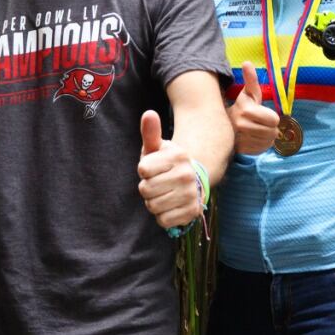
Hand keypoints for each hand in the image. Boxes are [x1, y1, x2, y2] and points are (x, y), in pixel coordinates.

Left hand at [136, 111, 202, 229]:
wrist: (191, 180)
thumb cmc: (165, 163)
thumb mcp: (157, 147)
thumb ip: (150, 132)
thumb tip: (148, 113)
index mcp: (178, 156)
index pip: (143, 170)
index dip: (144, 170)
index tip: (153, 168)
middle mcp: (187, 175)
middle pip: (146, 190)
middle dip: (147, 188)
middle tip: (159, 182)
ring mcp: (191, 194)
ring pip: (153, 206)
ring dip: (154, 202)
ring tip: (164, 193)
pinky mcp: (192, 212)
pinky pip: (163, 220)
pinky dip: (162, 216)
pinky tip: (170, 205)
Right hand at [228, 61, 279, 154]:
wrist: (225, 124)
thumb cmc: (242, 106)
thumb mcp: (248, 93)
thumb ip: (251, 79)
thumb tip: (246, 62)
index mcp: (246, 110)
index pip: (274, 120)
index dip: (272, 117)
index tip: (262, 114)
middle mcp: (242, 126)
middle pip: (273, 132)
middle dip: (270, 128)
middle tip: (260, 123)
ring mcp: (241, 140)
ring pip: (268, 141)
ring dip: (267, 136)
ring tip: (257, 130)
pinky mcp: (241, 150)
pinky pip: (262, 149)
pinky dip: (261, 145)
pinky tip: (253, 138)